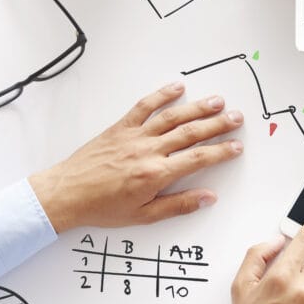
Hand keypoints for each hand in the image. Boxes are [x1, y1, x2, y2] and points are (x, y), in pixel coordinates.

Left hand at [28, 82, 243, 232]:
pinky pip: (144, 107)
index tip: (236, 146)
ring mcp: (134, 136)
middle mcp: (147, 151)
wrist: (67, 194)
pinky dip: (161, 95)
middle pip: (190, 133)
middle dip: (217, 124)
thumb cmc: (102, 207)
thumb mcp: (143, 215)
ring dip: (197, 107)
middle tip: (237, 118)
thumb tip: (207, 198)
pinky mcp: (120, 127)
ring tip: (217, 102)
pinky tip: (177, 88)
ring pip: (172, 117)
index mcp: (155, 174)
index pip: (197, 159)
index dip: (220, 151)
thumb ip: (178, 205)